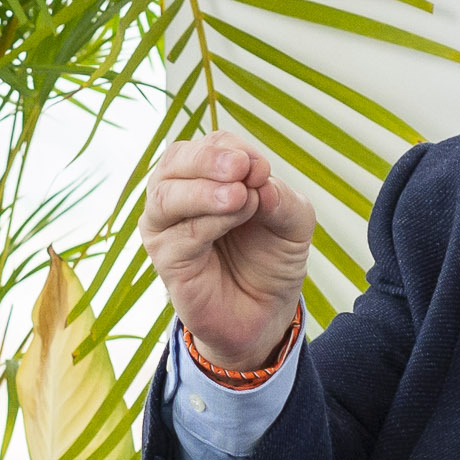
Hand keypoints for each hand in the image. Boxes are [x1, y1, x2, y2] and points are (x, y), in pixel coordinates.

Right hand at [140, 134, 312, 373]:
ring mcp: (166, 228)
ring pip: (166, 195)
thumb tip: (258, 180)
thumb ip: (280, 198)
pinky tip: (233, 220)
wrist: (266, 313)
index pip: (210, 146)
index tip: (263, 169)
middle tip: (242, 168)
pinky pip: (177, 236)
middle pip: (176, 160)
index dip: (235, 150)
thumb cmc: (272, 260)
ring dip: (204, 191)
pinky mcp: (165, 261)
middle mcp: (178, 196)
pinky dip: (207, 223)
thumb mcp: (294, 223)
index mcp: (207, 176)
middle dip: (208, 159)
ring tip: (240, 196)